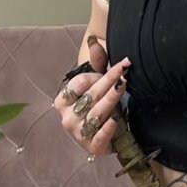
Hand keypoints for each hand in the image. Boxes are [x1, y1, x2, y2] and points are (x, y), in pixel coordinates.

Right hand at [53, 40, 130, 154]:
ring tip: (123, 86)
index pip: (79, 83)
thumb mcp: (95, 83)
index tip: (114, 71)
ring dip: (111, 99)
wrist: (104, 135)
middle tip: (124, 70)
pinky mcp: (92, 147)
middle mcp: (67, 118)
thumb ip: (95, 62)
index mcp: (63, 101)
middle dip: (109, 81)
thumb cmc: (97, 105)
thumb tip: (94, 39)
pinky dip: (106, 130)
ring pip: (97, 113)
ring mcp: (78, 133)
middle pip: (91, 96)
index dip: (96, 75)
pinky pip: (99, 137)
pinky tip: (114, 121)